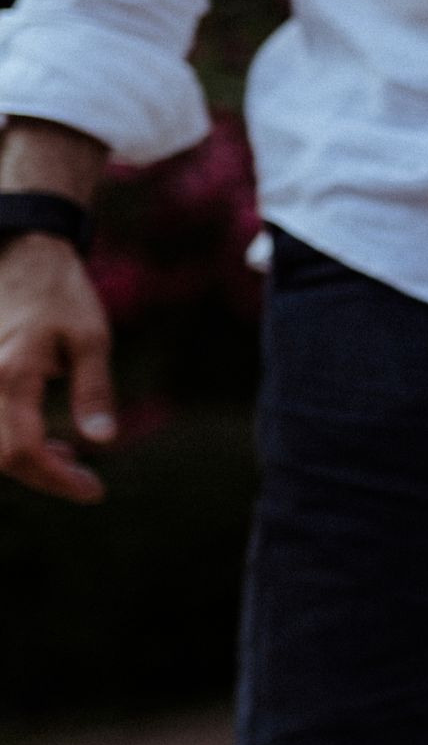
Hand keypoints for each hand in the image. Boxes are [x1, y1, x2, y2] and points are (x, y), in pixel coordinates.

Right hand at [0, 233, 115, 501]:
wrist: (20, 254)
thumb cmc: (61, 293)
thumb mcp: (90, 338)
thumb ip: (94, 390)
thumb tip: (101, 441)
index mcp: (10, 374)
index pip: (23, 450)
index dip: (56, 480)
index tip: (94, 491)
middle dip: (41, 474)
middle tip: (83, 476)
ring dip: (23, 459)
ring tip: (65, 457)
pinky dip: (9, 437)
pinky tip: (40, 437)